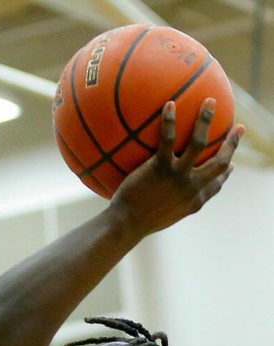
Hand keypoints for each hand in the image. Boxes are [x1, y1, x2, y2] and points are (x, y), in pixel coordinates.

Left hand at [110, 98, 242, 235]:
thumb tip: (169, 198)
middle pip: (220, 162)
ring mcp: (177, 176)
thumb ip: (172, 205)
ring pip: (199, 143)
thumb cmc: (138, 223)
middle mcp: (191, 187)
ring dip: (206, 120)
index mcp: (194, 200)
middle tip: (237, 127)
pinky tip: (169, 104)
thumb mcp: (161, 217)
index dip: (226, 173)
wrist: (125, 226)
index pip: (217, 184)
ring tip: (209, 101)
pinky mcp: (160, 168)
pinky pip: (168, 139)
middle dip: (232, 144)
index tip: (231, 164)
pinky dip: (170, 120)